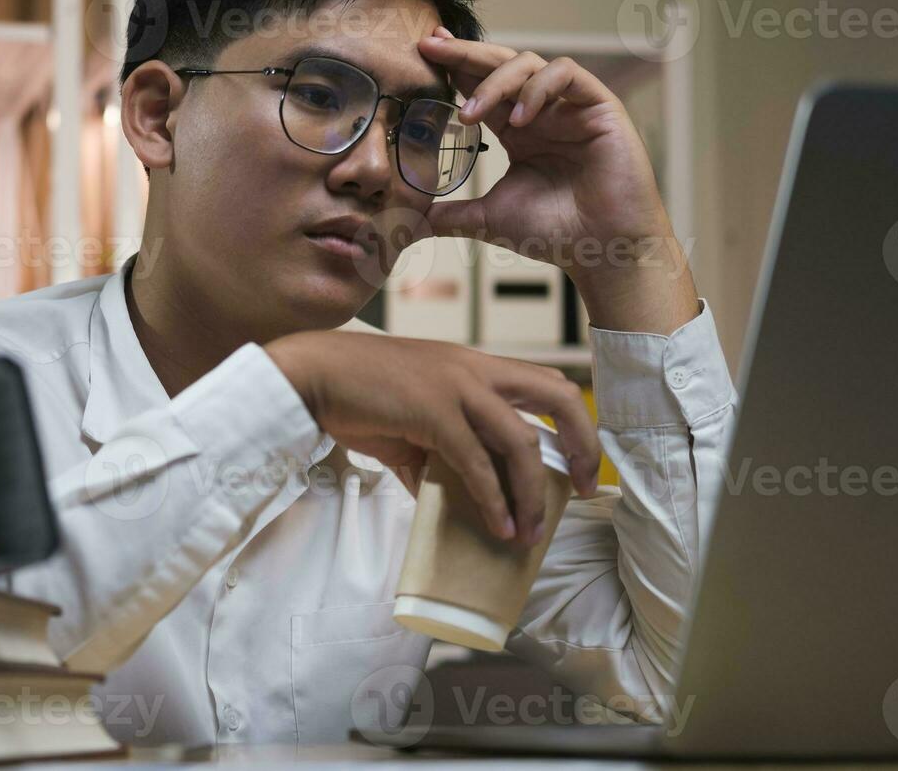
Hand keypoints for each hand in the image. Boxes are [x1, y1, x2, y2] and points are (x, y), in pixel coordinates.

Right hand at [264, 330, 598, 545]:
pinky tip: (498, 525)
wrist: (314, 374)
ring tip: (530, 532)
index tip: (578, 465)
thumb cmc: (357, 394)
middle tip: (582, 487)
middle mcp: (475, 370)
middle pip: (557, 395)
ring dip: (533, 492)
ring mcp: (456, 387)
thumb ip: (435, 457)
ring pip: (519, 439)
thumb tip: (448, 502)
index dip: (573, 423)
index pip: (545, 384)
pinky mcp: (433, 411)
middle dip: (581, 442)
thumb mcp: (409, 423)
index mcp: (474, 366)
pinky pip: (475, 462)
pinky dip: (492, 498)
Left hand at [418, 30, 698, 333]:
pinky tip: (519, 119)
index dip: (454, 66)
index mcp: (517, 130)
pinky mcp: (598, 106)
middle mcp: (542, 112)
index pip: (481, 85)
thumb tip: (407, 222)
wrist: (602, 251)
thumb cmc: (555, 234)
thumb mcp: (488, 219)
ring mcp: (570, 106)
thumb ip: (449, 215)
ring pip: (529, 63)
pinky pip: (565, 74)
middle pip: (499, 64)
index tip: (421, 53)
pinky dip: (537, 89)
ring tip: (470, 115)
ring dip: (494, 82)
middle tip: (430, 48)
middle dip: (463, 54)